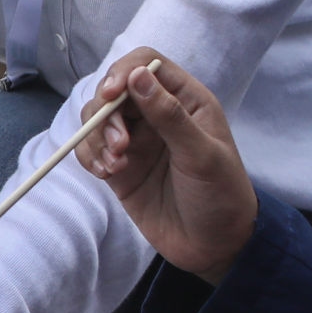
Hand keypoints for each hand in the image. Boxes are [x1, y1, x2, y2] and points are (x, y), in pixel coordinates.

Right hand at [74, 49, 257, 283]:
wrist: (214, 247)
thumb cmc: (221, 196)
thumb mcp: (201, 155)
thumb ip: (170, 115)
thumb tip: (138, 75)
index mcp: (186, 100)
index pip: (146, 65)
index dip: (124, 72)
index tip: (111, 94)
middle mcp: (158, 114)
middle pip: (114, 90)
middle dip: (106, 113)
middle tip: (119, 145)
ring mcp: (137, 140)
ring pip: (97, 119)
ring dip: (96, 137)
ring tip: (114, 165)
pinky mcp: (120, 167)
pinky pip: (92, 150)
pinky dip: (90, 157)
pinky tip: (106, 174)